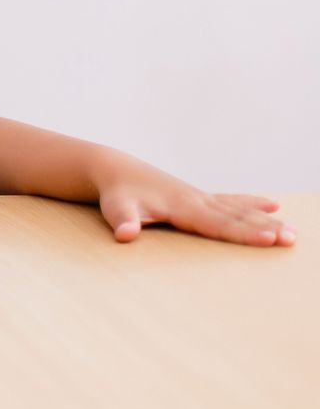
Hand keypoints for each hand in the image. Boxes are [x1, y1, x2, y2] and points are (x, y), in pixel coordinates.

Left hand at [93, 152, 296, 246]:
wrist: (115, 169)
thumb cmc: (116, 193)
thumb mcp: (116, 208)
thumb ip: (123, 221)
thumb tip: (124, 234)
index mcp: (182, 206)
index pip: (217, 224)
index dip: (243, 233)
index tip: (268, 239)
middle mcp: (196, 200)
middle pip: (235, 218)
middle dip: (265, 228)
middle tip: (292, 239)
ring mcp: (199, 197)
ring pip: (238, 210)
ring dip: (265, 220)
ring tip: (292, 231)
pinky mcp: (197, 197)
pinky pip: (230, 201)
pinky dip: (250, 203)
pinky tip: (271, 205)